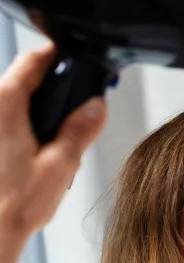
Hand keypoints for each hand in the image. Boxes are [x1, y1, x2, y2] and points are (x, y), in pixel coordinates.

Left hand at [0, 45, 105, 244]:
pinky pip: (7, 126)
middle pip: (22, 82)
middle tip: (78, 108)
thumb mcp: (61, 164)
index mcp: (4, 105)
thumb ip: (80, 130)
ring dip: (38, 116)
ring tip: (58, 142)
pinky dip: (24, 132)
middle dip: (52, 93)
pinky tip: (37, 157)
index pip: (32, 61)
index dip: (56, 56)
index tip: (73, 58)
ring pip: (14, 105)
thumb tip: (95, 107)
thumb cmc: (11, 206)